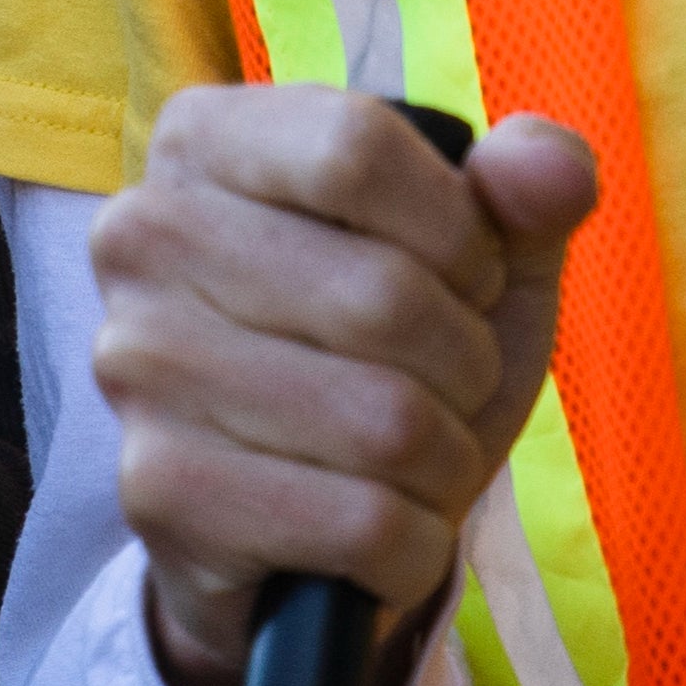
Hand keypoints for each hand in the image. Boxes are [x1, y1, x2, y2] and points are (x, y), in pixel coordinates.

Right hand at [89, 91, 601, 685]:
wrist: (296, 524)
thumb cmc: (392, 358)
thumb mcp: (477, 256)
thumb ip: (529, 185)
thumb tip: (550, 170)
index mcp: (205, 142)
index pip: (355, 149)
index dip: (459, 231)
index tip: (465, 277)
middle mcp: (143, 236)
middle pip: (384, 294)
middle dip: (465, 366)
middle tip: (442, 386)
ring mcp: (135, 363)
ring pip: (384, 422)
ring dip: (444, 461)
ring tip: (410, 460)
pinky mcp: (157, 488)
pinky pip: (362, 522)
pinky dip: (413, 544)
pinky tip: (378, 532)